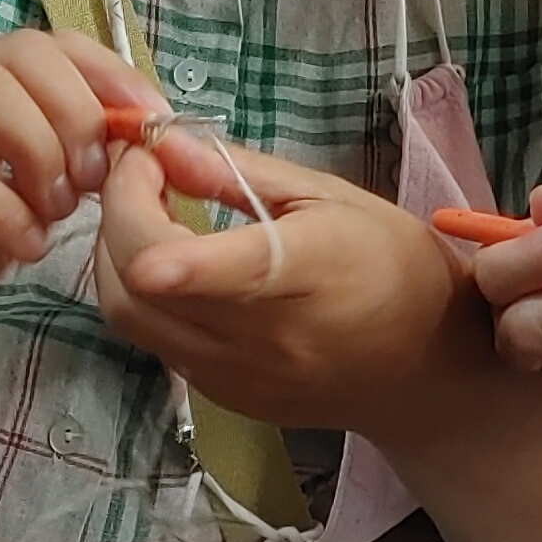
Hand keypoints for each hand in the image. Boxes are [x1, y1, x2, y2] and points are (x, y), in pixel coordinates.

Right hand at [0, 30, 150, 324]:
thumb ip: (50, 182)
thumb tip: (124, 159)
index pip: (40, 44)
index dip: (104, 71)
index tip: (152, 119)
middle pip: (14, 53)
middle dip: (77, 109)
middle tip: (95, 179)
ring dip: (41, 147)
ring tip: (57, 212)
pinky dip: (0, 205)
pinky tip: (23, 247)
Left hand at [93, 127, 467, 432]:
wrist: (425, 366)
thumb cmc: (392, 263)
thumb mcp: (330, 195)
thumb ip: (240, 171)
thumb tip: (164, 144)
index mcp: (308, 273)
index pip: (216, 268)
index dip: (151, 233)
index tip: (139, 163)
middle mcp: (263, 337)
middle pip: (141, 285)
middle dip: (118, 212)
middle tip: (140, 169)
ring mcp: (234, 377)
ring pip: (129, 316)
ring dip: (116, 254)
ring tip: (146, 209)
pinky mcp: (219, 398)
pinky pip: (152, 339)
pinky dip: (142, 292)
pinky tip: (172, 261)